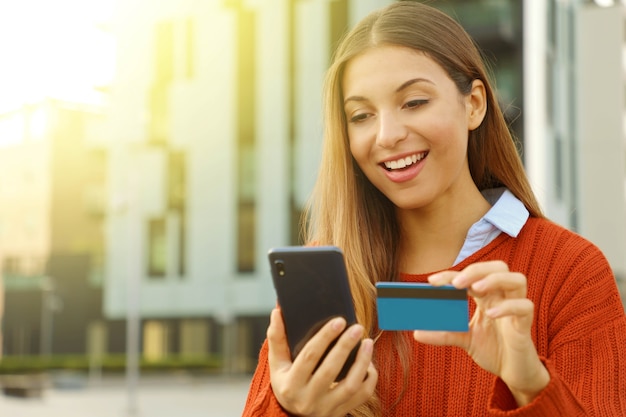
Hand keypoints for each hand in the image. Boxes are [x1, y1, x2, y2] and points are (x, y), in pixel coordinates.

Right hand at [267, 308, 377, 416]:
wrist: (292, 415)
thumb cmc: (286, 382)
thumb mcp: (277, 363)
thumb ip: (276, 338)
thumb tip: (277, 311)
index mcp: (290, 384)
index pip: (309, 357)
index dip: (325, 337)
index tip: (339, 320)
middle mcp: (308, 398)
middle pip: (331, 370)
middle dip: (346, 346)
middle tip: (357, 327)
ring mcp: (326, 408)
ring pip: (350, 385)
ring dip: (362, 362)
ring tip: (368, 342)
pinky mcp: (341, 412)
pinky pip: (362, 396)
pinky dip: (369, 378)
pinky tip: (369, 363)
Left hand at [412, 260, 549, 405]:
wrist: (514, 372)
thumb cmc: (493, 349)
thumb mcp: (464, 340)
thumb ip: (444, 334)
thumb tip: (417, 332)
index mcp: (487, 296)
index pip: (470, 276)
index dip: (451, 275)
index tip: (431, 282)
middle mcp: (503, 296)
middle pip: (498, 267)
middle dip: (476, 270)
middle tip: (455, 282)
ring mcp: (516, 308)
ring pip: (517, 279)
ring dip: (494, 279)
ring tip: (475, 288)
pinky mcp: (525, 324)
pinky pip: (525, 306)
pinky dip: (509, 306)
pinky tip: (492, 314)